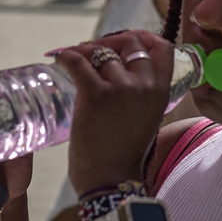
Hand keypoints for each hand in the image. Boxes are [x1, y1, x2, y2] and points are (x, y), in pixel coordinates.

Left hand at [56, 29, 175, 192]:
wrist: (111, 184)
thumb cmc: (124, 156)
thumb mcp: (147, 119)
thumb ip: (142, 95)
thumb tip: (120, 73)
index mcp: (161, 91)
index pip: (162, 47)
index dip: (144, 37)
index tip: (127, 40)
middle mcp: (144, 84)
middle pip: (129, 42)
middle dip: (110, 41)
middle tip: (93, 50)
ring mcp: (120, 88)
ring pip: (101, 52)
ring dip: (84, 50)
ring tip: (74, 58)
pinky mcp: (94, 94)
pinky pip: (77, 62)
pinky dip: (66, 55)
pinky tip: (59, 58)